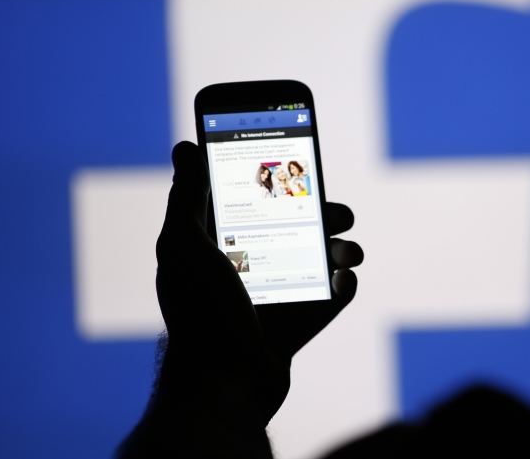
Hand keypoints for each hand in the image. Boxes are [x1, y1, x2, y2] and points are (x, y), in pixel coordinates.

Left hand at [117, 141, 361, 457]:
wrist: (223, 381)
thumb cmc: (198, 312)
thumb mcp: (183, 246)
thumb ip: (187, 196)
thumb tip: (185, 147)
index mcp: (224, 243)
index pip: (256, 198)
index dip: (280, 178)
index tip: (301, 161)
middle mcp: (252, 264)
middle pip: (298, 225)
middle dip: (325, 212)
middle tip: (339, 213)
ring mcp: (279, 292)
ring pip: (321, 259)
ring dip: (342, 249)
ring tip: (346, 252)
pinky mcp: (301, 320)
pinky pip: (332, 296)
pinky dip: (343, 285)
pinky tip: (342, 279)